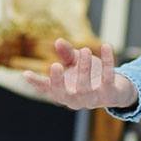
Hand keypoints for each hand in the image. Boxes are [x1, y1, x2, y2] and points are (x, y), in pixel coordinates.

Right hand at [22, 39, 137, 109]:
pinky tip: (106, 46)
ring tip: (84, 50)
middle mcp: (76, 99)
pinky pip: (107, 78)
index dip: (36, 83)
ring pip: (85, 86)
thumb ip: (67, 55)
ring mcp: (92, 99)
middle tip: (54, 65)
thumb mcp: (76, 64)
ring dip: (84, 67)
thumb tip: (58, 41)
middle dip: (58, 81)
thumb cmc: (90, 76)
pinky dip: (107, 62)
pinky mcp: (109, 94)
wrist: (116, 90)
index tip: (25, 74)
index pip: (47, 89)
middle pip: (63, 93)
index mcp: (64, 92)